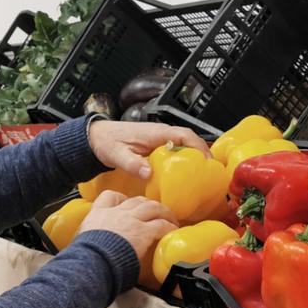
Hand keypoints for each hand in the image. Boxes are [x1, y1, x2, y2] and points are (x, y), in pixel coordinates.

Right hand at [78, 191, 177, 259]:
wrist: (92, 261)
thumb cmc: (86, 257)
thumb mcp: (83, 242)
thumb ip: (92, 240)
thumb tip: (94, 251)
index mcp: (98, 215)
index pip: (109, 196)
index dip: (120, 199)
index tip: (126, 203)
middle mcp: (116, 213)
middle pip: (136, 200)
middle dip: (148, 204)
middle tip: (154, 212)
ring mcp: (131, 220)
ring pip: (153, 207)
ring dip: (164, 212)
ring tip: (170, 219)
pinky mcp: (143, 231)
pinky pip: (162, 225)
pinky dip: (169, 227)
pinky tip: (173, 231)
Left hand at [87, 120, 210, 180]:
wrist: (96, 137)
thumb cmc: (107, 142)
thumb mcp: (117, 155)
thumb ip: (132, 164)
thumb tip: (148, 173)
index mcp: (156, 133)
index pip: (186, 135)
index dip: (200, 147)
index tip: (207, 162)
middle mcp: (161, 133)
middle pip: (191, 139)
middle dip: (203, 153)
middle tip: (210, 172)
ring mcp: (160, 138)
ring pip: (185, 144)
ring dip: (195, 156)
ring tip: (202, 174)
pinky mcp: (156, 144)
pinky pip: (176, 149)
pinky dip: (184, 158)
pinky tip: (184, 173)